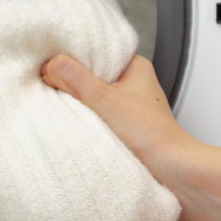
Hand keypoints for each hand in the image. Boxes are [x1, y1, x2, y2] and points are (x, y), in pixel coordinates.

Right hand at [40, 54, 194, 184]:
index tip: (51, 64)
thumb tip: (52, 63)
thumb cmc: (149, 133)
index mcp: (133, 66)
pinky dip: (84, 115)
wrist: (169, 169)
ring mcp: (126, 103)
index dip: (72, 55)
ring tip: (60, 102)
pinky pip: (95, 112)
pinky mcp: (122, 123)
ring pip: (92, 93)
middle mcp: (131, 82)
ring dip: (76, 99)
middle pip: (91, 72)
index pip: (96, 50)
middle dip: (71, 79)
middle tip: (51, 84)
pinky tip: (72, 120)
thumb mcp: (104, 99)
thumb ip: (75, 78)